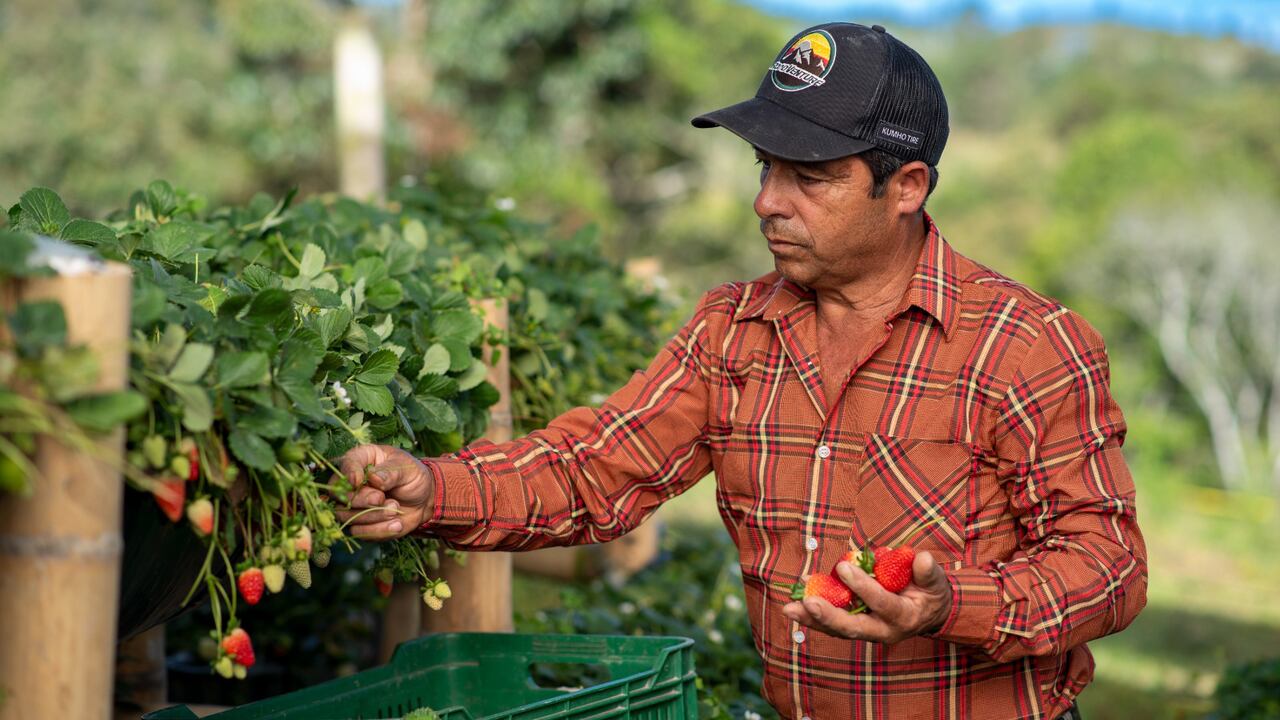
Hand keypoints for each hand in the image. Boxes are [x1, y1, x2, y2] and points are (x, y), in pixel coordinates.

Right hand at [331, 444, 433, 540]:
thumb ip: (391, 472)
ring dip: (372, 515)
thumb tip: (373, 477)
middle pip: (339, 494)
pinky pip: (358, 532)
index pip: (346, 464)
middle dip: (361, 499)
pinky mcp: (359, 524)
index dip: (349, 474)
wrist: (423, 499)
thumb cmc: (412, 477)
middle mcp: (351, 482)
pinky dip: (378, 530)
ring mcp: (352, 505)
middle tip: (381, 498)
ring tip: (395, 509)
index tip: (359, 481)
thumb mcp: (407, 469)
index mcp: (361, 459)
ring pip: (346, 515)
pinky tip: (397, 524)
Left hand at [782, 551, 952, 643]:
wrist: (929, 612)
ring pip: (837, 629)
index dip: (863, 586)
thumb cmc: (931, 592)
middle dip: (828, 616)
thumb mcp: (935, 581)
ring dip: (812, 619)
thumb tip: (923, 559)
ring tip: (789, 608)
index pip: (881, 603)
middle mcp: (883, 630)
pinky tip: (795, 603)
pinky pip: (833, 624)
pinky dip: (814, 615)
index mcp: (904, 617)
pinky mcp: (855, 627)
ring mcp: (867, 631)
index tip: (843, 567)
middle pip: (853, 628)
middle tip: (807, 603)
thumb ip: (928, 572)